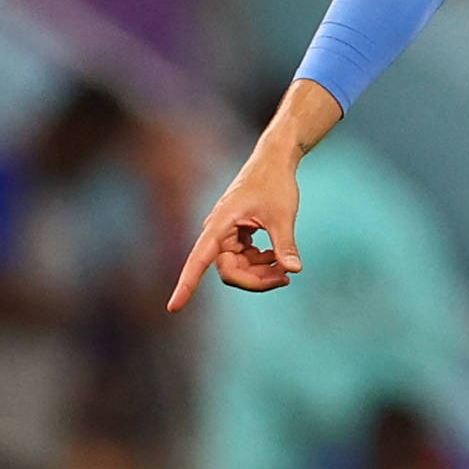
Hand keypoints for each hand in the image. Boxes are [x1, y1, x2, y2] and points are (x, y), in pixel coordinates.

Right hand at [165, 147, 303, 311]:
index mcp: (221, 224)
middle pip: (230, 272)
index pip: (199, 260)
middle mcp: (218, 231)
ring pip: (238, 268)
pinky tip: (277, 257)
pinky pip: (244, 259)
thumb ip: (285, 245)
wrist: (274, 160)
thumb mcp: (282, 215)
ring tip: (286, 268)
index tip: (173, 307)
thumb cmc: (275, 183)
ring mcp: (227, 234)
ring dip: (261, 273)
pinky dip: (261, 263)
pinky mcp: (237, 234)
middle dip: (256, 279)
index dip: (186, 284)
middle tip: (286, 276)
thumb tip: (294, 270)